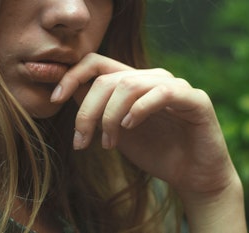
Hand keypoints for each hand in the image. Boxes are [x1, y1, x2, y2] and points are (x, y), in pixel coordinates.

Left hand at [51, 53, 246, 231]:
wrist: (194, 177)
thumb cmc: (158, 153)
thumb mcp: (118, 132)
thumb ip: (99, 112)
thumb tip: (67, 93)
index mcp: (134, 84)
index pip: (97, 64)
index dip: (72, 76)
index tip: (54, 99)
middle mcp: (153, 79)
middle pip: (107, 78)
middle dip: (87, 110)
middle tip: (81, 141)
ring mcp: (175, 86)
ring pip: (129, 84)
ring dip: (110, 116)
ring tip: (108, 143)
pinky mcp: (195, 99)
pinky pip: (163, 93)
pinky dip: (140, 108)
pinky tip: (130, 127)